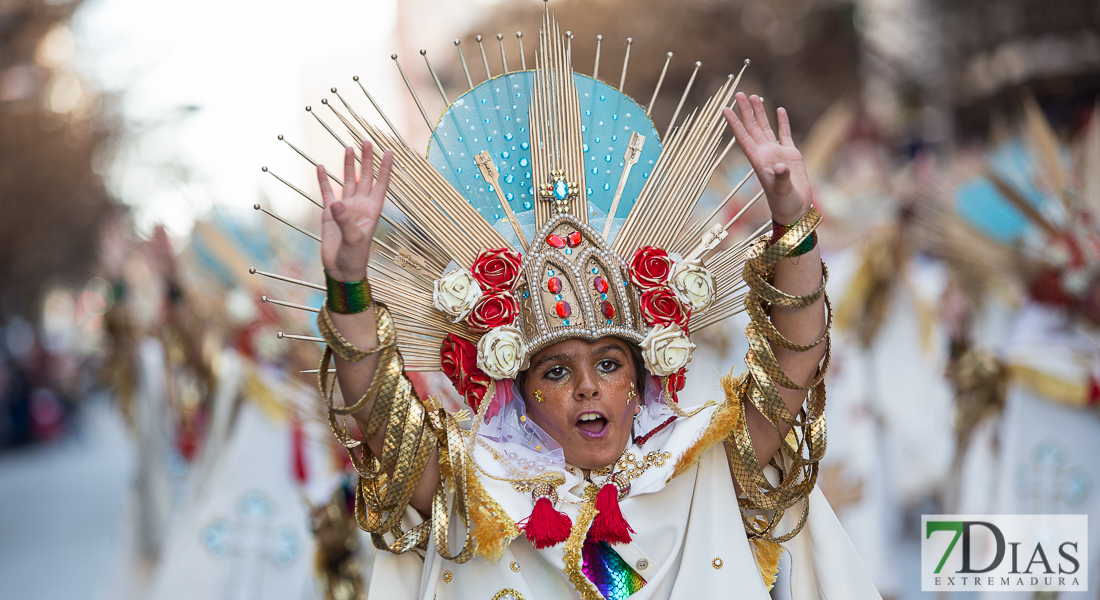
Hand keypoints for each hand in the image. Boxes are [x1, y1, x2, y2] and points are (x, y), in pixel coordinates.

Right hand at [317, 141, 393, 281]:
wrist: (341, 269)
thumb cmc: (354, 258)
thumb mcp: (354, 240)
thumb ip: (346, 221)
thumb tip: (337, 203)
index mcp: (372, 210)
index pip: (381, 184)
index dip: (385, 168)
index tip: (389, 151)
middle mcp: (360, 205)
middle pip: (365, 177)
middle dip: (367, 160)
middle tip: (367, 141)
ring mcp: (345, 208)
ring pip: (348, 181)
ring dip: (349, 165)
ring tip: (349, 147)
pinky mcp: (329, 212)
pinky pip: (326, 192)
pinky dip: (324, 180)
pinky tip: (321, 166)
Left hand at [723, 93, 810, 224]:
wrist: (795, 209)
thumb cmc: (784, 202)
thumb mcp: (781, 191)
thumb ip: (781, 178)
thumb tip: (780, 167)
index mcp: (758, 160)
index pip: (743, 137)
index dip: (734, 123)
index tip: (725, 109)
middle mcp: (764, 154)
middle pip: (752, 127)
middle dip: (745, 110)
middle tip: (739, 93)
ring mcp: (777, 153)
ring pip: (765, 127)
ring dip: (759, 112)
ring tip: (754, 96)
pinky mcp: (790, 154)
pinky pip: (784, 133)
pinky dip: (782, 122)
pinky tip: (779, 109)